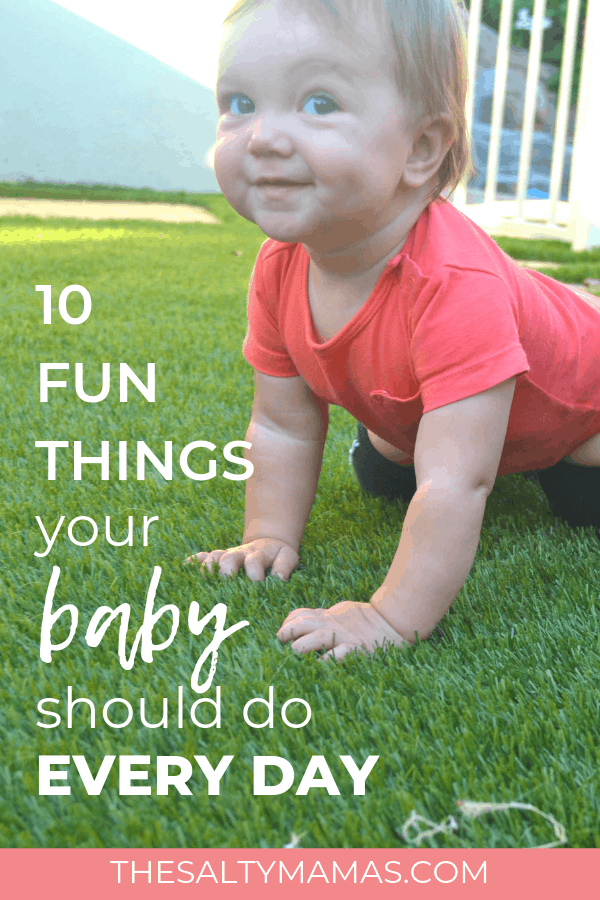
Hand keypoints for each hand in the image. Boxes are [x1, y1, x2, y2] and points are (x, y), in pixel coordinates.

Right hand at [186, 538, 298, 581]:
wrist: (269, 542)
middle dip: (226, 570)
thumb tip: (278, 578)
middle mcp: (240, 554)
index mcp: (258, 555)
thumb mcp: (288, 557)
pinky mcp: (220, 557)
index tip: (257, 586)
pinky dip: (194, 560)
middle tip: (226, 583)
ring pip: (214, 557)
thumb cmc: (278, 555)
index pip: (254, 563)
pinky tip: (185, 567)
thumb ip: (284, 566)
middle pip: (229, 558)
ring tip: (203, 578)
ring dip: (207, 566)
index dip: (255, 575)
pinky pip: (204, 556)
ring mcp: (228, 555)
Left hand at [277, 601, 410, 660]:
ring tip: (294, 653)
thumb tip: (302, 620)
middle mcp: (332, 625)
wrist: (392, 622)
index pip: (300, 614)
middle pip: (303, 623)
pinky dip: (326, 661)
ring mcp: (343, 637)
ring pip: (316, 638)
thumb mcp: (341, 612)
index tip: (282, 633)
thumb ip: (323, 617)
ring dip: (301, 646)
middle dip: (287, 632)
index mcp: (327, 616)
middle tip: (280, 641)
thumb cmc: (365, 620)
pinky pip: (338, 656)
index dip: (287, 622)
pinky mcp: (355, 650)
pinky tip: (317, 668)